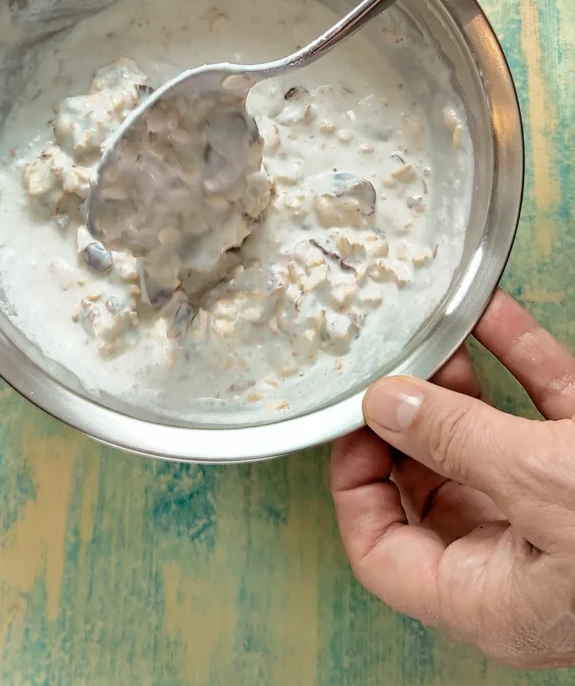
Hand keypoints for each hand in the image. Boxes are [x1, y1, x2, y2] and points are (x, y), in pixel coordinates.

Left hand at [331, 289, 574, 668]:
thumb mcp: (542, 483)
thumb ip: (455, 442)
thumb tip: (385, 405)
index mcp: (488, 595)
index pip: (384, 554)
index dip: (356, 486)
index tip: (355, 425)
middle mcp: (520, 561)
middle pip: (433, 492)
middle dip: (411, 424)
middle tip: (395, 373)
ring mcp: (561, 514)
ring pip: (489, 446)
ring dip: (462, 386)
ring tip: (438, 336)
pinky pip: (545, 411)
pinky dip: (520, 361)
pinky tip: (494, 315)